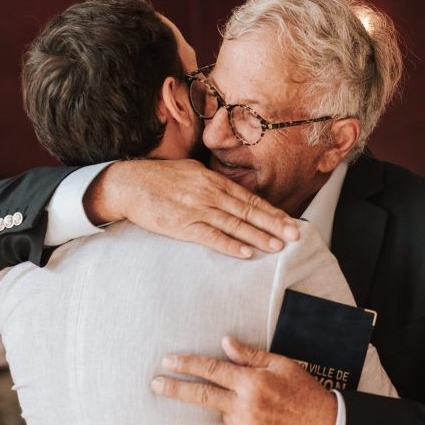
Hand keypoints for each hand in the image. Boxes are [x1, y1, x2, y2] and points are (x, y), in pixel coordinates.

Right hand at [85, 160, 299, 258]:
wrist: (128, 184)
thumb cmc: (160, 177)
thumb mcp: (192, 171)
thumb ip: (214, 181)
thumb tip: (235, 192)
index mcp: (214, 180)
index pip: (250, 198)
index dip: (272, 211)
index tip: (291, 221)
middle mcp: (209, 193)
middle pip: (248, 211)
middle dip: (274, 224)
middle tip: (295, 235)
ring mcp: (197, 209)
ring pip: (234, 225)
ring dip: (257, 237)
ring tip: (277, 246)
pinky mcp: (182, 226)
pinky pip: (211, 237)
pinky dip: (230, 245)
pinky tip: (246, 253)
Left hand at [151, 336, 336, 424]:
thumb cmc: (303, 391)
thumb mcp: (282, 364)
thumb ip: (250, 355)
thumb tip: (225, 342)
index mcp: (253, 383)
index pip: (212, 370)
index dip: (188, 365)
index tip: (168, 361)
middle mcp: (245, 407)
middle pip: (201, 396)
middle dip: (174, 389)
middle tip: (155, 383)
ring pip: (223, 414)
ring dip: (230, 407)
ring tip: (260, 406)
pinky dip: (241, 423)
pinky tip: (262, 420)